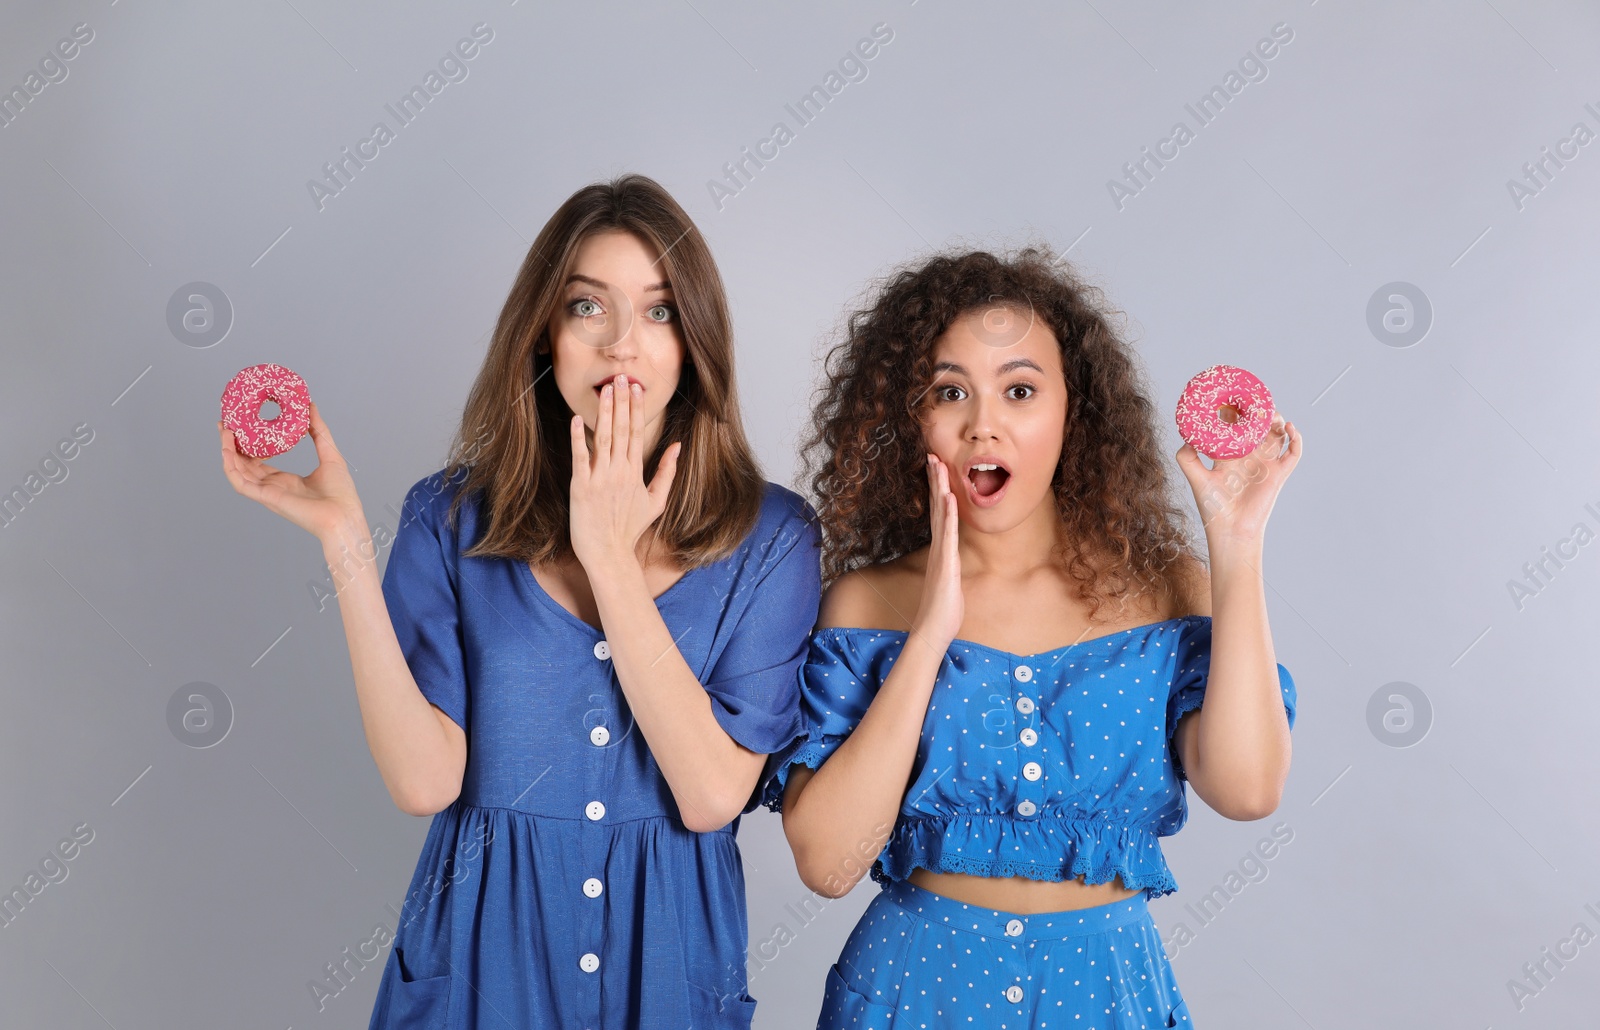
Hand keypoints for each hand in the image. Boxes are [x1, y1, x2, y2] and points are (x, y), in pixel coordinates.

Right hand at [218, 400, 365, 541]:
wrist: (344, 515)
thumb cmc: (341, 493)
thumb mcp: (329, 454)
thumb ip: (319, 431)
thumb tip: (311, 407)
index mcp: (286, 480)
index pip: (260, 462)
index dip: (249, 445)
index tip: (242, 427)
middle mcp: (273, 487)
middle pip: (244, 465)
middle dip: (232, 446)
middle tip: (225, 425)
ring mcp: (267, 493)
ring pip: (237, 471)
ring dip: (227, 451)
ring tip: (223, 430)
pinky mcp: (266, 497)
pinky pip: (240, 482)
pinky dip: (230, 466)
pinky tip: (227, 449)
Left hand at [569, 374, 680, 571]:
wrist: (609, 554)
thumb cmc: (629, 529)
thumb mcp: (656, 502)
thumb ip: (667, 472)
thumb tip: (677, 446)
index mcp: (636, 472)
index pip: (637, 433)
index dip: (636, 409)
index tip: (637, 387)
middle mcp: (619, 472)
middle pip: (622, 430)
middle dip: (622, 402)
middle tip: (621, 377)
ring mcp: (600, 478)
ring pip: (603, 438)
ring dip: (605, 412)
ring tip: (606, 389)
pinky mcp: (581, 487)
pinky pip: (580, 458)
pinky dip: (579, 438)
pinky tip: (577, 419)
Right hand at [911, 454, 962, 651]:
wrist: (933, 629)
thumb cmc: (942, 610)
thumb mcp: (949, 583)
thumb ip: (949, 568)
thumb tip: (951, 562)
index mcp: (940, 550)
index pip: (938, 514)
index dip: (937, 490)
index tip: (937, 469)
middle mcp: (938, 547)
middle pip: (936, 507)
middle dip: (935, 480)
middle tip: (932, 455)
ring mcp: (941, 553)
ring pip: (939, 514)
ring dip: (939, 488)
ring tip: (938, 465)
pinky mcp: (946, 563)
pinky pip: (947, 534)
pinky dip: (948, 514)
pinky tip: (949, 497)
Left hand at [1175, 411, 1300, 543]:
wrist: (1231, 530)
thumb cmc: (1213, 507)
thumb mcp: (1196, 479)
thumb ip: (1187, 458)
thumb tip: (1187, 437)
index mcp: (1230, 454)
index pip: (1235, 426)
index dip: (1236, 411)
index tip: (1233, 396)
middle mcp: (1249, 456)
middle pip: (1258, 426)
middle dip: (1258, 411)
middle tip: (1256, 401)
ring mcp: (1265, 463)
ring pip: (1277, 434)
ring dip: (1277, 420)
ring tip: (1271, 414)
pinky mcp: (1279, 473)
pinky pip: (1293, 452)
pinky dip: (1296, 439)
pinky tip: (1289, 428)